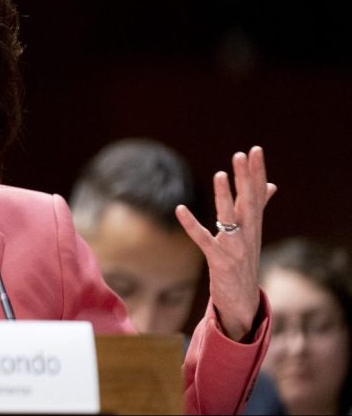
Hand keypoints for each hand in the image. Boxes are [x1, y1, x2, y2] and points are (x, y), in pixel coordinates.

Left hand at [175, 146, 276, 340]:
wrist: (243, 300)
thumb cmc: (245, 262)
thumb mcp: (253, 232)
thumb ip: (259, 207)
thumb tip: (270, 185)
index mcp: (254, 225)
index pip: (257, 193)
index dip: (256, 172)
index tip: (255, 150)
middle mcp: (248, 234)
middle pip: (247, 201)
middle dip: (245, 178)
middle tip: (241, 155)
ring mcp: (235, 248)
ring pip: (229, 218)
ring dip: (224, 197)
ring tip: (220, 175)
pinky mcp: (219, 261)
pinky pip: (203, 240)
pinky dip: (191, 224)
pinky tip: (180, 209)